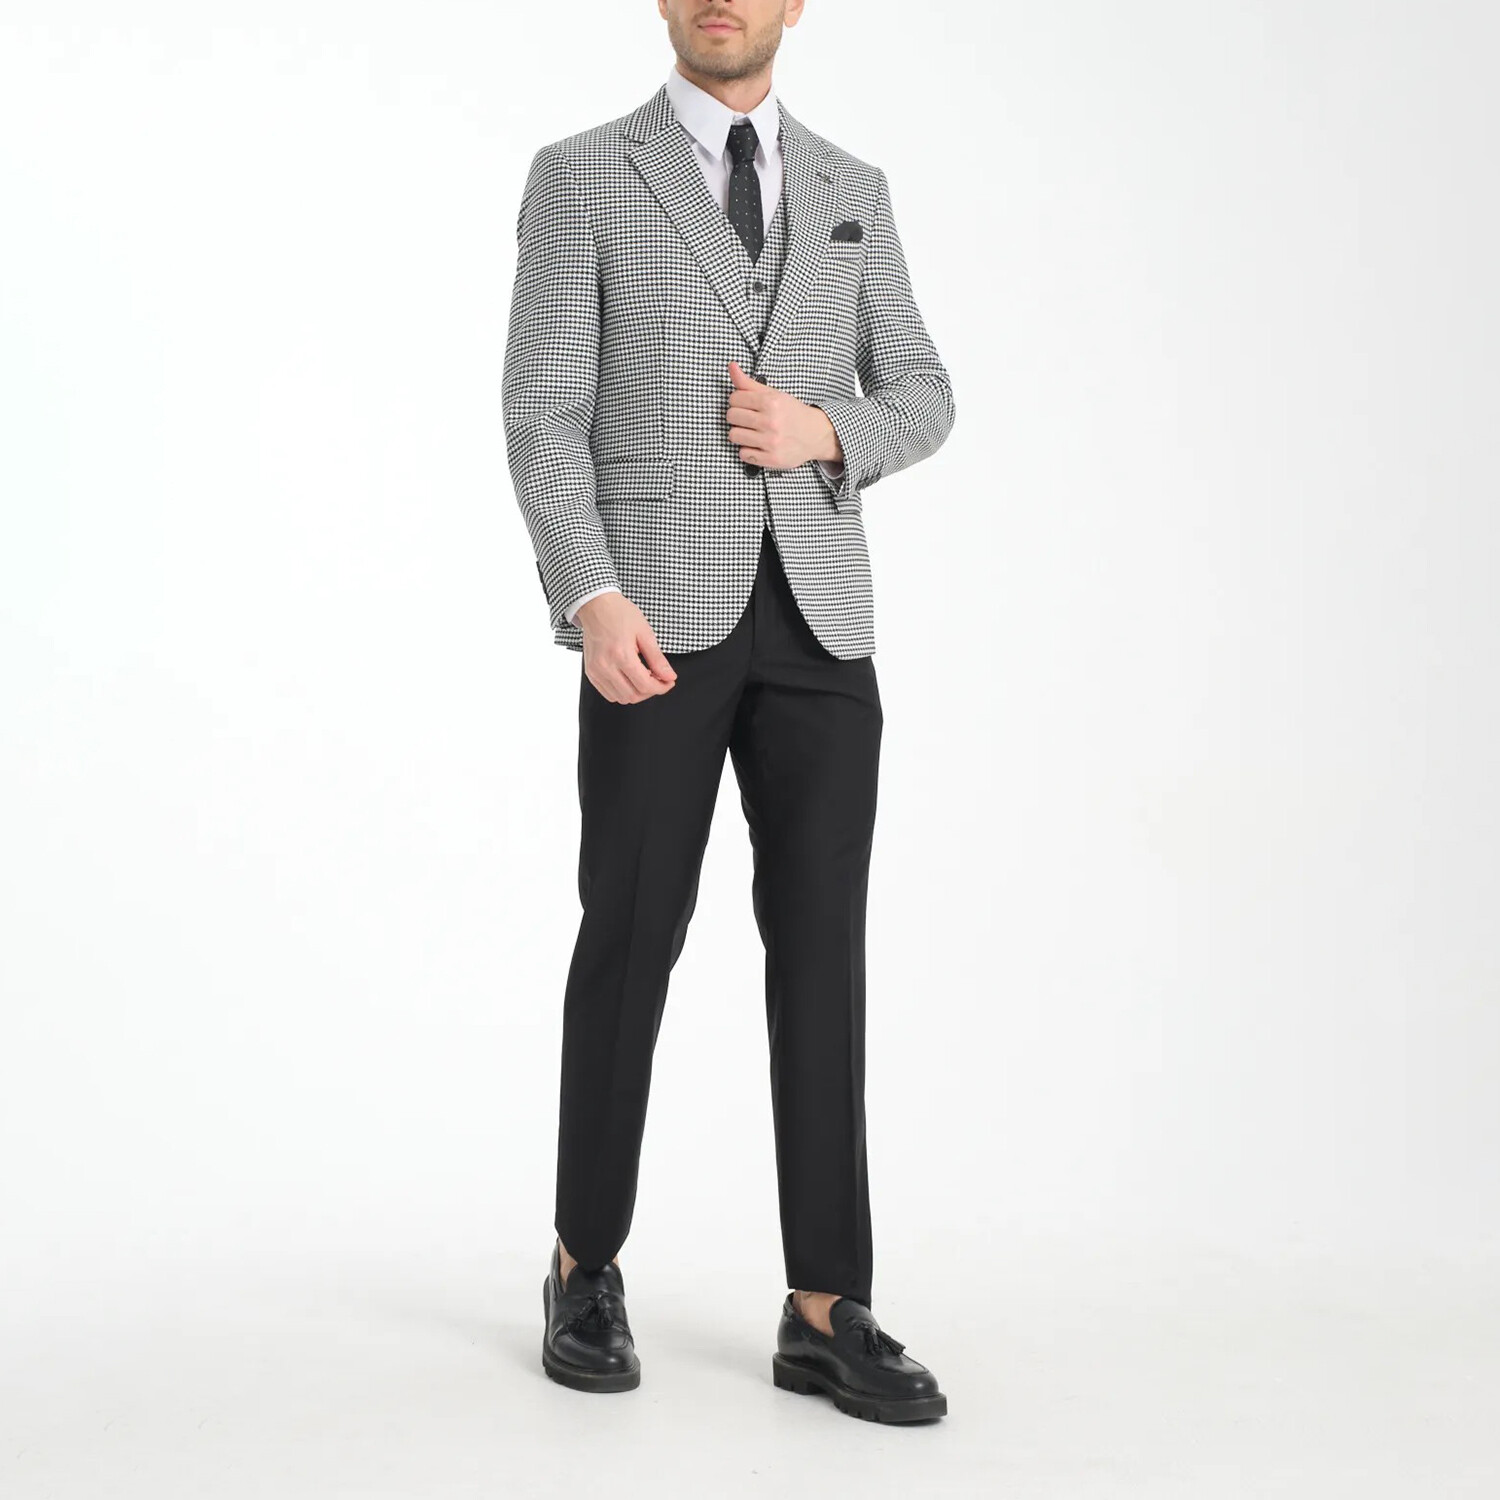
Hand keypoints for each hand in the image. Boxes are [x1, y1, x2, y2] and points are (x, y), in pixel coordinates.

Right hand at [575, 591, 677, 703]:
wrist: (596, 606)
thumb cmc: (620, 614)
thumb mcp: (645, 633)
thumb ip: (657, 659)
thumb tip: (669, 677)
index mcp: (621, 655)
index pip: (645, 686)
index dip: (661, 687)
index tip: (669, 681)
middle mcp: (605, 666)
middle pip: (633, 696)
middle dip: (650, 691)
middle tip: (658, 678)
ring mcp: (595, 671)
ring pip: (621, 698)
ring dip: (636, 693)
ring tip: (644, 677)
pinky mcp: (590, 673)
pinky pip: (609, 694)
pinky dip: (622, 692)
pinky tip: (630, 679)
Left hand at [726, 361, 842, 469]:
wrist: (816, 435)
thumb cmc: (791, 413)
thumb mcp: (773, 394)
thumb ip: (749, 382)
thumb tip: (731, 366)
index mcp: (771, 402)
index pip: (734, 398)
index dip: (737, 401)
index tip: (746, 405)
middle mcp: (771, 421)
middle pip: (731, 417)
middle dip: (737, 417)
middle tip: (749, 419)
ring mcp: (771, 442)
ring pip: (734, 435)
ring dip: (740, 434)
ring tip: (752, 432)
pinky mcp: (771, 459)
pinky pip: (743, 454)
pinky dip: (748, 451)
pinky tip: (757, 446)